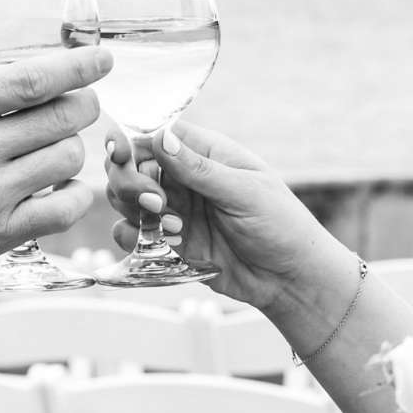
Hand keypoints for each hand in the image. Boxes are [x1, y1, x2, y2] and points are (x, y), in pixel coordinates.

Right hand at [0, 48, 111, 293]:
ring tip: (52, 149)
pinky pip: (65, 209)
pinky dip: (74, 194)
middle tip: (79, 104)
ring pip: (69, 159)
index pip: (32, 79)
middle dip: (83, 105)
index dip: (78, 66)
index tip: (102, 58)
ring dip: (70, 149)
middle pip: (64, 117)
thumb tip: (1, 52)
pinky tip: (59, 187)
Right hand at [100, 119, 338, 312]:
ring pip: (126, 199)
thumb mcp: (245, 191)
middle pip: (131, 165)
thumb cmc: (281, 224)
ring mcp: (175, 209)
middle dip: (130, 181)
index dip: (130, 141)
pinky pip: (134, 234)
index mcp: (205, 153)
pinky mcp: (169, 242)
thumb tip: (160, 137)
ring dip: (135, 211)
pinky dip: (134, 237)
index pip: (154, 134)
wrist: (290, 278)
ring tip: (172, 226)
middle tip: (154, 202)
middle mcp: (184, 178)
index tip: (123, 156)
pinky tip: (165, 243)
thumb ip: (200, 168)